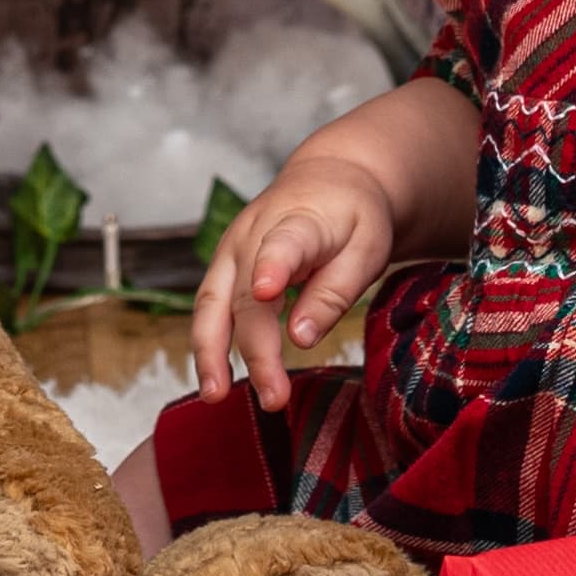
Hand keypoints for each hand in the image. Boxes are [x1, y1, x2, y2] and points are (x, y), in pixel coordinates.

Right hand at [191, 152, 396, 410]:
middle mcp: (253, 234)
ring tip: (214, 396)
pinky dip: (207, 344)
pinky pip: (210, 307)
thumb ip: (334, 292)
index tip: (267, 292)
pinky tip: (213, 380)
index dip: (273, 267)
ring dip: (209, 351)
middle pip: (246, 293)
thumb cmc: (354, 216)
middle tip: (273, 396)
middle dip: (255, 348)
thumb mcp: (367, 248)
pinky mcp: (224, 266)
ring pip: (211, 302)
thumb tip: (300, 339)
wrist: (330, 179)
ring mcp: (232, 249)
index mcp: (299, 221)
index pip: (283, 244)